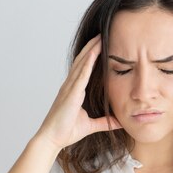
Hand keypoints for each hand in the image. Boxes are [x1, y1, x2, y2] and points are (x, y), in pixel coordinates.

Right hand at [35, 33, 121, 149]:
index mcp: (74, 91)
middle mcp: (70, 86)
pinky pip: (81, 76)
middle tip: (103, 33)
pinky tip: (93, 53)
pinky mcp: (70, 94)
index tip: (102, 44)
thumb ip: (105, 122)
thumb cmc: (66, 131)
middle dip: (92, 46)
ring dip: (91, 50)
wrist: (52, 139)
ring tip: (100, 37)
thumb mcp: (91, 125)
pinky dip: (87, 64)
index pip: (85, 68)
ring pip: (82, 64)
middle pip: (83, 61)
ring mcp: (69, 88)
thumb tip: (120, 122)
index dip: (92, 55)